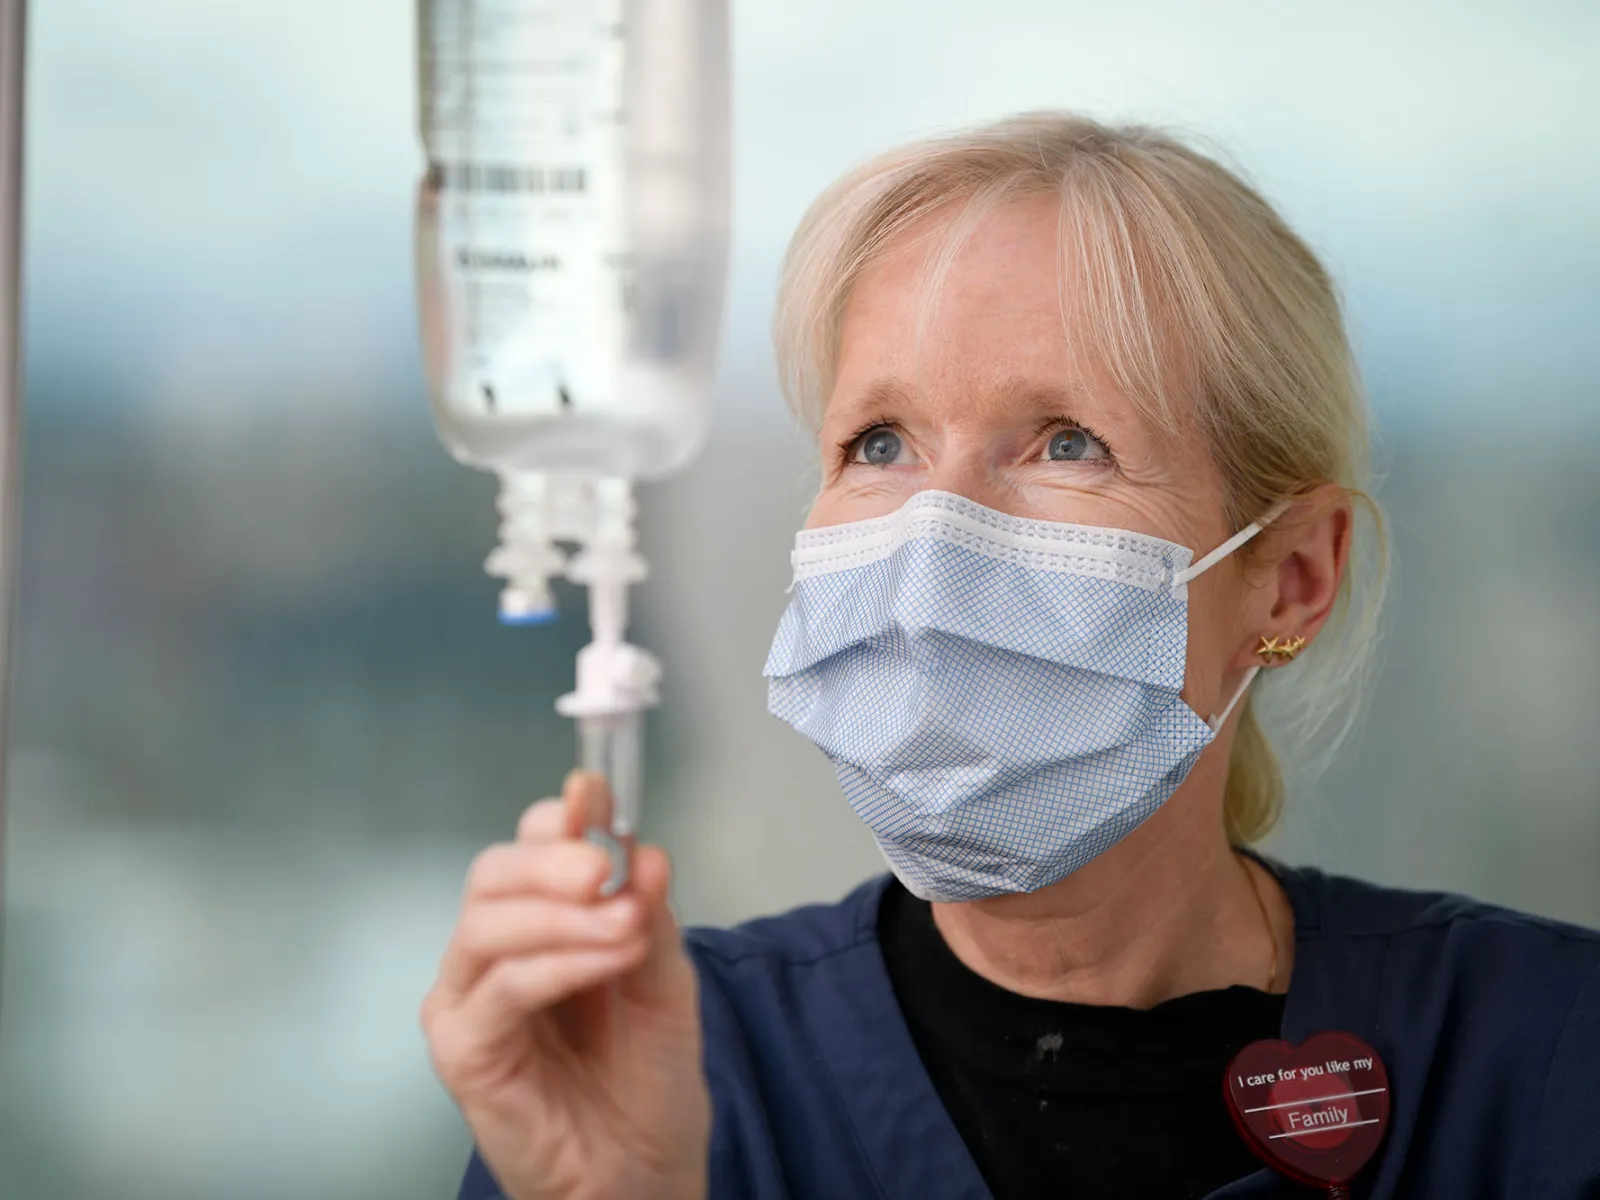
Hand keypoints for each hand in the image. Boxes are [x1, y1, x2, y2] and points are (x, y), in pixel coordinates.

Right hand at [422, 771, 708, 1199]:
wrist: (642, 1175)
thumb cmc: (646, 1082)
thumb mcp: (664, 980)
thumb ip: (649, 914)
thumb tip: (644, 848)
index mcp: (535, 925)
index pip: (526, 847)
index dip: (560, 817)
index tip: (597, 794)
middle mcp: (488, 955)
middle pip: (493, 873)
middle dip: (553, 858)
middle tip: (607, 867)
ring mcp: (466, 1002)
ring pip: (488, 923)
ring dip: (563, 914)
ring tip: (625, 924)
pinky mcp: (464, 1051)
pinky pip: (502, 988)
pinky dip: (558, 963)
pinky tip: (606, 958)